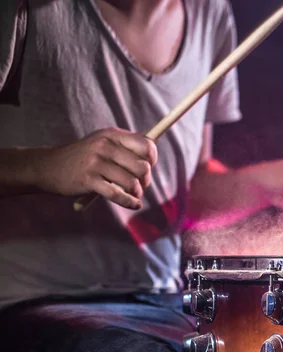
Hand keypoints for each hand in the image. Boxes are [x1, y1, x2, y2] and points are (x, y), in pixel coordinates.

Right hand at [35, 128, 156, 209]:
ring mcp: (96, 163)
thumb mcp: (102, 141)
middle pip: (142, 166)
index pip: (146, 145)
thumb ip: (125, 145)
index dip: (152, 158)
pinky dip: (129, 202)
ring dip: (137, 192)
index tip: (149, 166)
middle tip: (141, 185)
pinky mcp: (89, 180)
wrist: (49, 167)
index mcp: (111, 135)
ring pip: (131, 182)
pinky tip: (134, 204)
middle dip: (146, 179)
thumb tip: (152, 154)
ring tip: (134, 194)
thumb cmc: (83, 157)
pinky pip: (117, 194)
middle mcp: (104, 146)